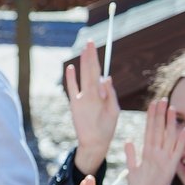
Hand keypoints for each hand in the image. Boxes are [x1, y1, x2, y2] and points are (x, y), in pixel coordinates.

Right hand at [65, 38, 119, 175]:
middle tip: (90, 42)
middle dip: (91, 56)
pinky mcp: (75, 104)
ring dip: (83, 62)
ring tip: (84, 49)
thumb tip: (107, 78)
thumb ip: (111, 95)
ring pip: (83, 76)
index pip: (101, 75)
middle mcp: (93, 93)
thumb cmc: (107, 127)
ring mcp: (83, 97)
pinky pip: (72, 89)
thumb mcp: (114, 111)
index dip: (101, 65)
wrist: (96, 142)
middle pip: (91, 71)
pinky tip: (71, 68)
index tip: (100, 54)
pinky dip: (71, 79)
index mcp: (103, 93)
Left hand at [125, 98, 184, 184]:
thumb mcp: (131, 171)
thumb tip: (128, 141)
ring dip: (170, 124)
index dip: (151, 118)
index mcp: (148, 153)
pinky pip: (176, 153)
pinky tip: (184, 130)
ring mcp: (165, 160)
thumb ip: (131, 156)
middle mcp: (157, 154)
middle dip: (160, 115)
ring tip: (171, 109)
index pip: (149, 131)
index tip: (152, 104)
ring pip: (168, 138)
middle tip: (162, 99)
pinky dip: (180, 142)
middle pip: (159, 130)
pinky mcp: (171, 168)